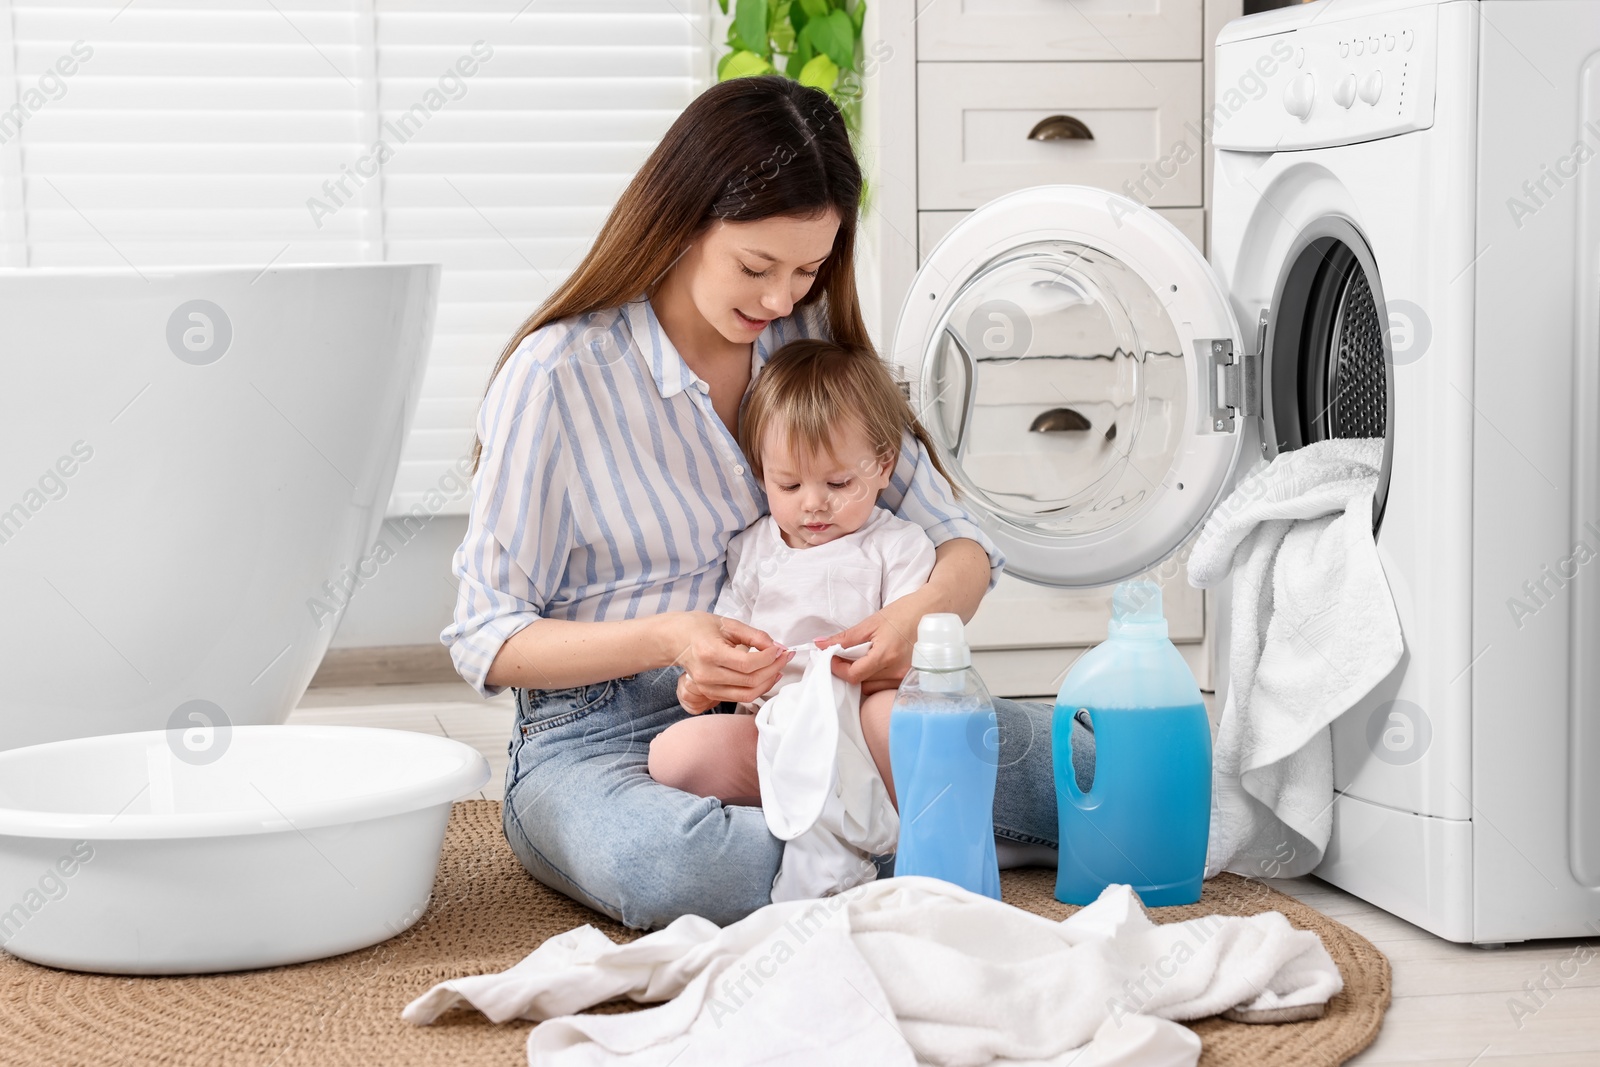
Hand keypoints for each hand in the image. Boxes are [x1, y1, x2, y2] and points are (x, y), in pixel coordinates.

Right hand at [666, 612, 793, 712]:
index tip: (780, 649)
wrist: (675, 640)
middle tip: (785, 656)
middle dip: (773, 669)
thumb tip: (777, 648)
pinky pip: (740, 697)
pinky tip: (766, 675)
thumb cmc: (699, 628)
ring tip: (778, 666)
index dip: (769, 658)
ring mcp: (707, 687)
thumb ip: (755, 636)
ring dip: (768, 681)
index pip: (747, 663)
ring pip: (748, 694)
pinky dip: (757, 688)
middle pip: (750, 681)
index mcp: (709, 653)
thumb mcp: (728, 624)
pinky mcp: (710, 694)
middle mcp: (707, 674)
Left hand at [811, 596, 922, 695]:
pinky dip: (878, 679)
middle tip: (848, 656)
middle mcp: (898, 672)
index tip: (833, 657)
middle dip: (850, 672)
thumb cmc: (905, 613)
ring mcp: (906, 678)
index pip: (854, 675)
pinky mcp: (912, 680)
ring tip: (866, 659)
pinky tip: (879, 665)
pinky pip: (887, 688)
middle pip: (862, 684)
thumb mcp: (872, 622)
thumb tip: (821, 644)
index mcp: (886, 656)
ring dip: (864, 677)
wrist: (934, 612)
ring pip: (874, 688)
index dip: (838, 668)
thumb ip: (846, 638)